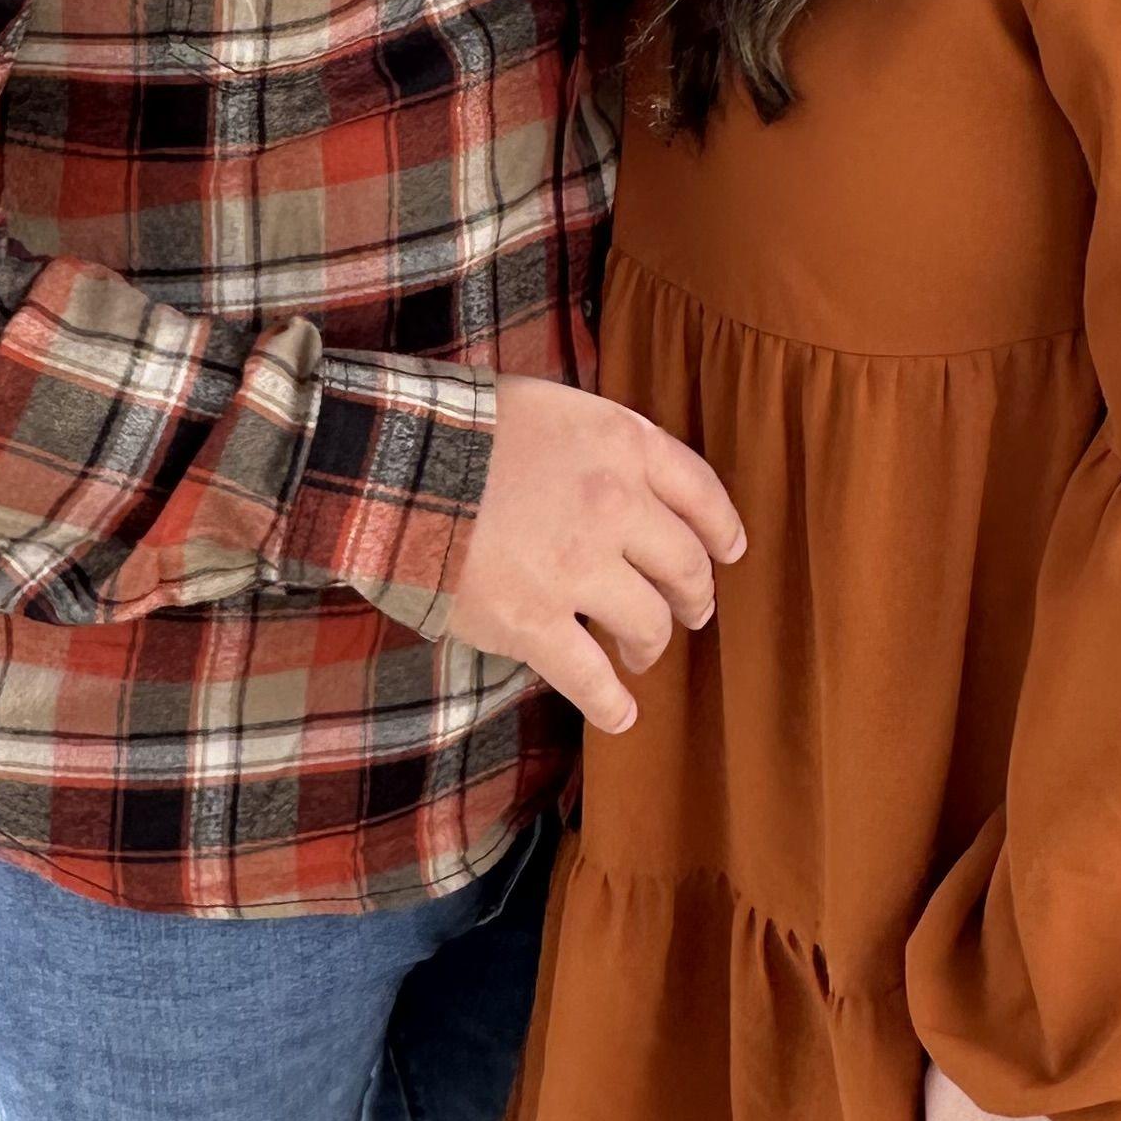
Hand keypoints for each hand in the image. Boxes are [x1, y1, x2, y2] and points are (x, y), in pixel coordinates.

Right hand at [451, 377, 746, 736]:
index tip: (729, 552)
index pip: (701, 492)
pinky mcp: (533, 622)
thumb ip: (603, 442)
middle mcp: (616, 505)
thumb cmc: (464, 428)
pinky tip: (621, 715)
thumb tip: (630, 483)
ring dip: (652, 646)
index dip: (721, 529)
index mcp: (622, 443)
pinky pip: (592, 678)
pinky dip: (613, 704)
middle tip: (689, 613)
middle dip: (694, 596)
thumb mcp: (552, 405)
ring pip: (649, 624)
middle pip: (685, 566)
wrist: (391, 463)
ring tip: (640, 655)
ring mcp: (577, 568)